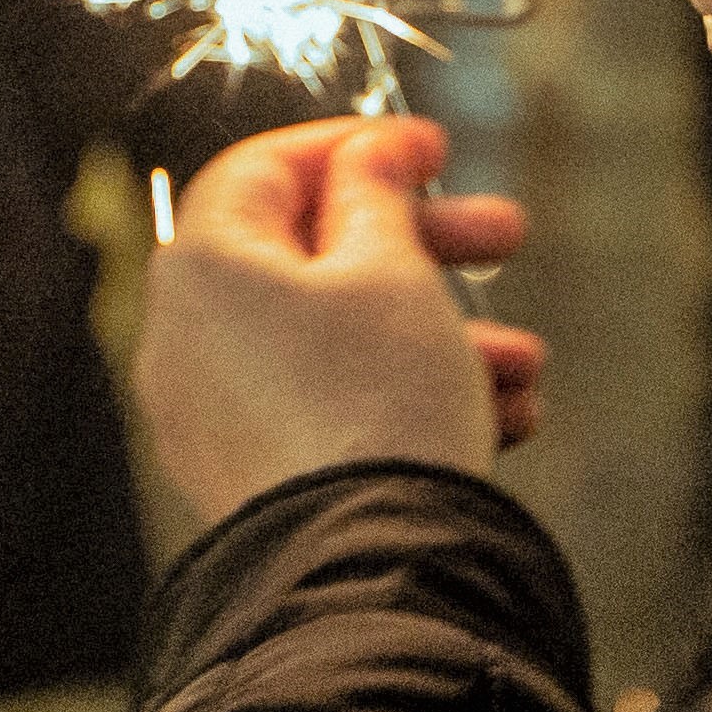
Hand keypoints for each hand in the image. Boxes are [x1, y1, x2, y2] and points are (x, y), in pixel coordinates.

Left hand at [134, 118, 545, 526]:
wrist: (368, 564)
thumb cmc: (376, 398)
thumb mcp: (391, 269)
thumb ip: (375, 194)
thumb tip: (365, 157)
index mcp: (201, 265)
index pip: (266, 168)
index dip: (358, 147)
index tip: (433, 150)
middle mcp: (188, 336)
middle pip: (312, 256)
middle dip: (425, 247)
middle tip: (508, 236)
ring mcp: (214, 413)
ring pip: (338, 342)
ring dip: (440, 335)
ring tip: (524, 364)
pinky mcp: (252, 475)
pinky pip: (331, 408)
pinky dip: (407, 398)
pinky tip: (501, 418)